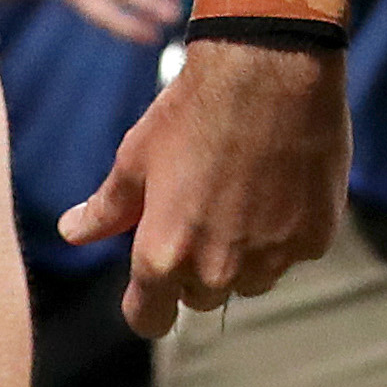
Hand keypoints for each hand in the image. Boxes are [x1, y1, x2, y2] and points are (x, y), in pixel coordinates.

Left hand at [67, 37, 344, 335]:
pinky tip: (281, 181)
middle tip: (205, 208)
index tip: (152, 285)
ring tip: (246, 190)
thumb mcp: (137, 157)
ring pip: (251, 278)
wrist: (271, 67)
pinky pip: (294, 251)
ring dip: (245, 253)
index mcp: (162, 256)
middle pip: (202, 296)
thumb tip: (71, 232)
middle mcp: (217, 268)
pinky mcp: (315, 238)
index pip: (149, 320)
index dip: (147, 303)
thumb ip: (106, 208)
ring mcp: (271, 257)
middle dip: (198, 266)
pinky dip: (287, 227)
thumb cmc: (195, 109)